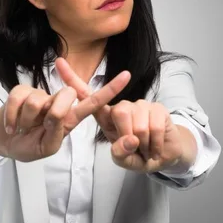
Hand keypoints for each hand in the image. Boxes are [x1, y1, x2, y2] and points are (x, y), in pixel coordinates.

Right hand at [0, 69, 130, 161]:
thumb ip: (55, 133)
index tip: (127, 75)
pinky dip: (12, 117)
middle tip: (39, 127)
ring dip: (27, 121)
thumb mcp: (46, 147)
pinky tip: (12, 125)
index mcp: (70, 118)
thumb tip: (55, 113)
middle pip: (67, 96)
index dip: (110, 89)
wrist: (3, 141)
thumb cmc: (29, 145)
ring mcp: (40, 96)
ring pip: (39, 101)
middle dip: (53, 113)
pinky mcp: (21, 92)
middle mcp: (58, 103)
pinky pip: (20, 98)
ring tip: (24, 127)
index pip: (94, 102)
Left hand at [54, 57, 196, 172]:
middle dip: (128, 135)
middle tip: (134, 149)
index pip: (86, 95)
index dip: (72, 80)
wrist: (164, 155)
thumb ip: (120, 153)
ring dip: (143, 144)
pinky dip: (155, 145)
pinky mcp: (158, 108)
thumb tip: (130, 139)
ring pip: (137, 124)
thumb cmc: (137, 155)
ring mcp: (141, 105)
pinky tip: (155, 149)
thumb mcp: (123, 159)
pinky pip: (154, 127)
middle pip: (119, 112)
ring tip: (145, 149)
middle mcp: (122, 106)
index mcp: (106, 117)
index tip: (58, 62)